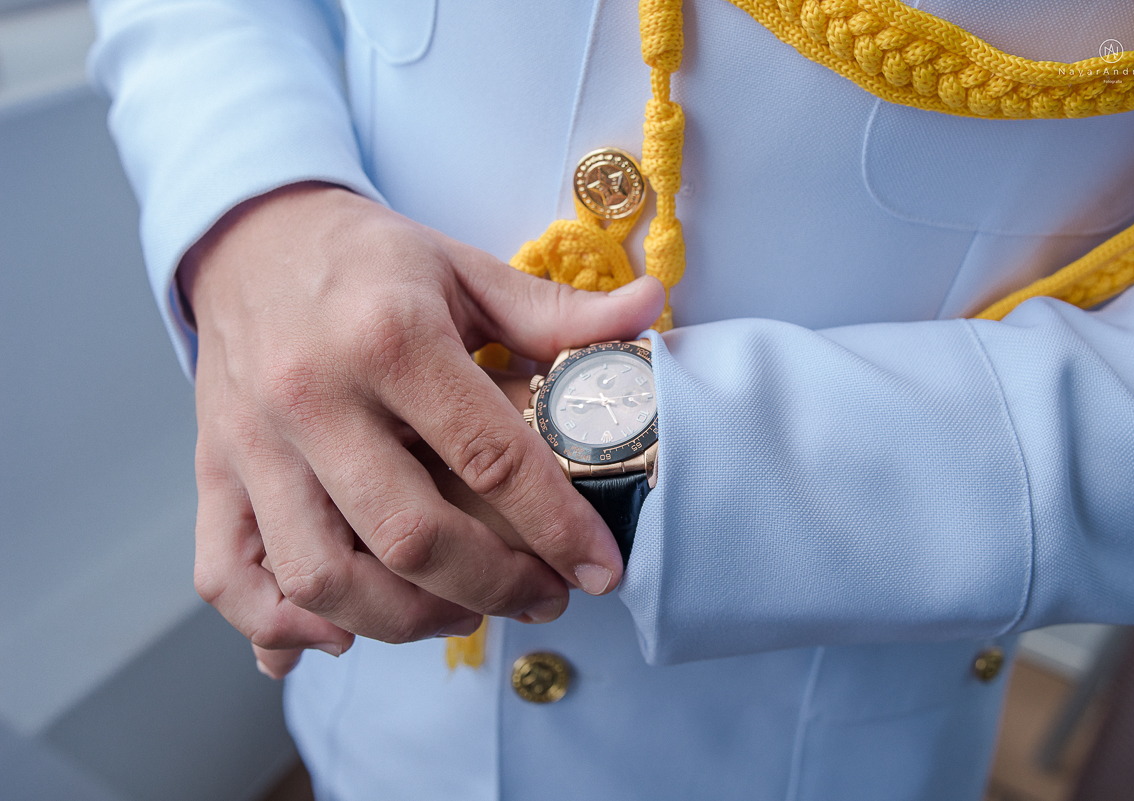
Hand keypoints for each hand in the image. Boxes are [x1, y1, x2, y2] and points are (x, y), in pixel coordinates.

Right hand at [180, 182, 664, 677]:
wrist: (249, 235)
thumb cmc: (368, 260)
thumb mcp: (464, 268)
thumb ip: (554, 311)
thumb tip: (650, 311)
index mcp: (390, 337)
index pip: (490, 455)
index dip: (556, 525)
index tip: (600, 570)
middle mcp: (313, 396)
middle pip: (409, 536)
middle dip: (494, 587)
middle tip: (545, 596)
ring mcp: (255, 442)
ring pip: (321, 576)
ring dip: (405, 620)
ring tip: (463, 612)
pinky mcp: (214, 471)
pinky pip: (229, 576)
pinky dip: (282, 626)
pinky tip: (342, 631)